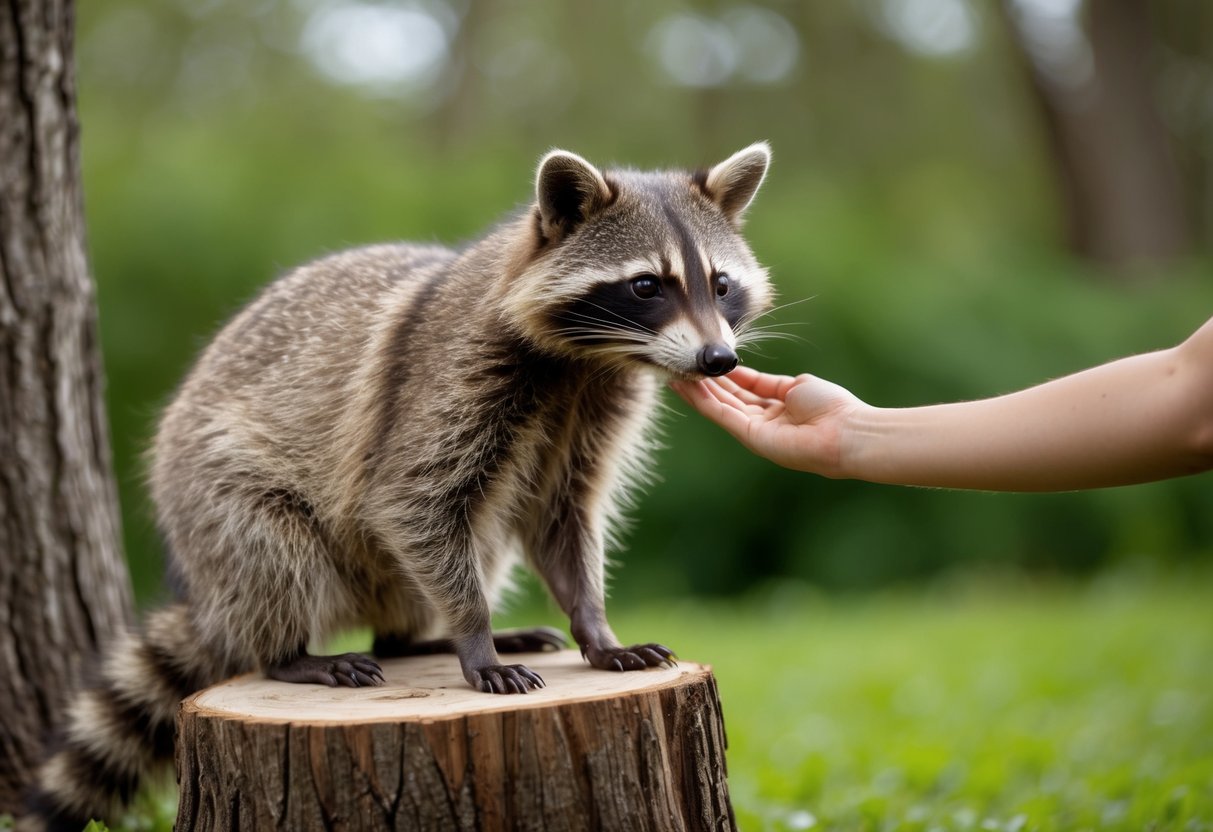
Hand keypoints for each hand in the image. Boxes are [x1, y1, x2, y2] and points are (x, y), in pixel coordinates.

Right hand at [670, 366, 865, 476]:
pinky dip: (703, 401)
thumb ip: (771, 383)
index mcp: (778, 407)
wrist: (846, 431)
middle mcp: (764, 421)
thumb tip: (749, 376)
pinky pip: (722, 415)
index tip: (708, 362)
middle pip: (728, 399)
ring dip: (697, 391)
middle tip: (682, 366)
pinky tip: (688, 386)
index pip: (746, 389)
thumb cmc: (830, 407)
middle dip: (705, 383)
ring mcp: (756, 431)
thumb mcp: (796, 386)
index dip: (726, 376)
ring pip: (720, 407)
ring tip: (675, 374)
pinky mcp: (751, 437)